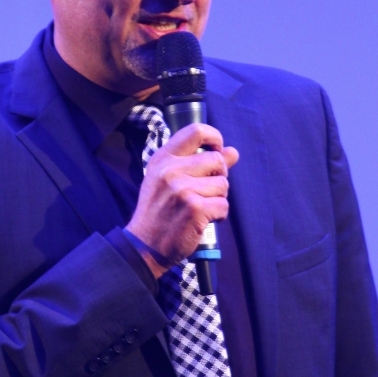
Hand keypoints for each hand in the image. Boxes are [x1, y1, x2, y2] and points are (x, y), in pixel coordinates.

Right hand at [125, 122, 238, 278]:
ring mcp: (182, 189)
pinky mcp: (194, 209)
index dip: (215, 138)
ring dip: (218, 198)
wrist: (144, 246)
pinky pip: (223, 206)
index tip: (217, 150)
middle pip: (217, 160)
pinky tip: (203, 220)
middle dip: (220, 177)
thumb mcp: (169, 181)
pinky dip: (219, 215)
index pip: (196, 131)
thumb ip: (200, 163)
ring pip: (223, 185)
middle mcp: (171, 170)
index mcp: (163, 159)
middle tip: (207, 191)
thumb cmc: (159, 211)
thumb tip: (233, 151)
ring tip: (201, 208)